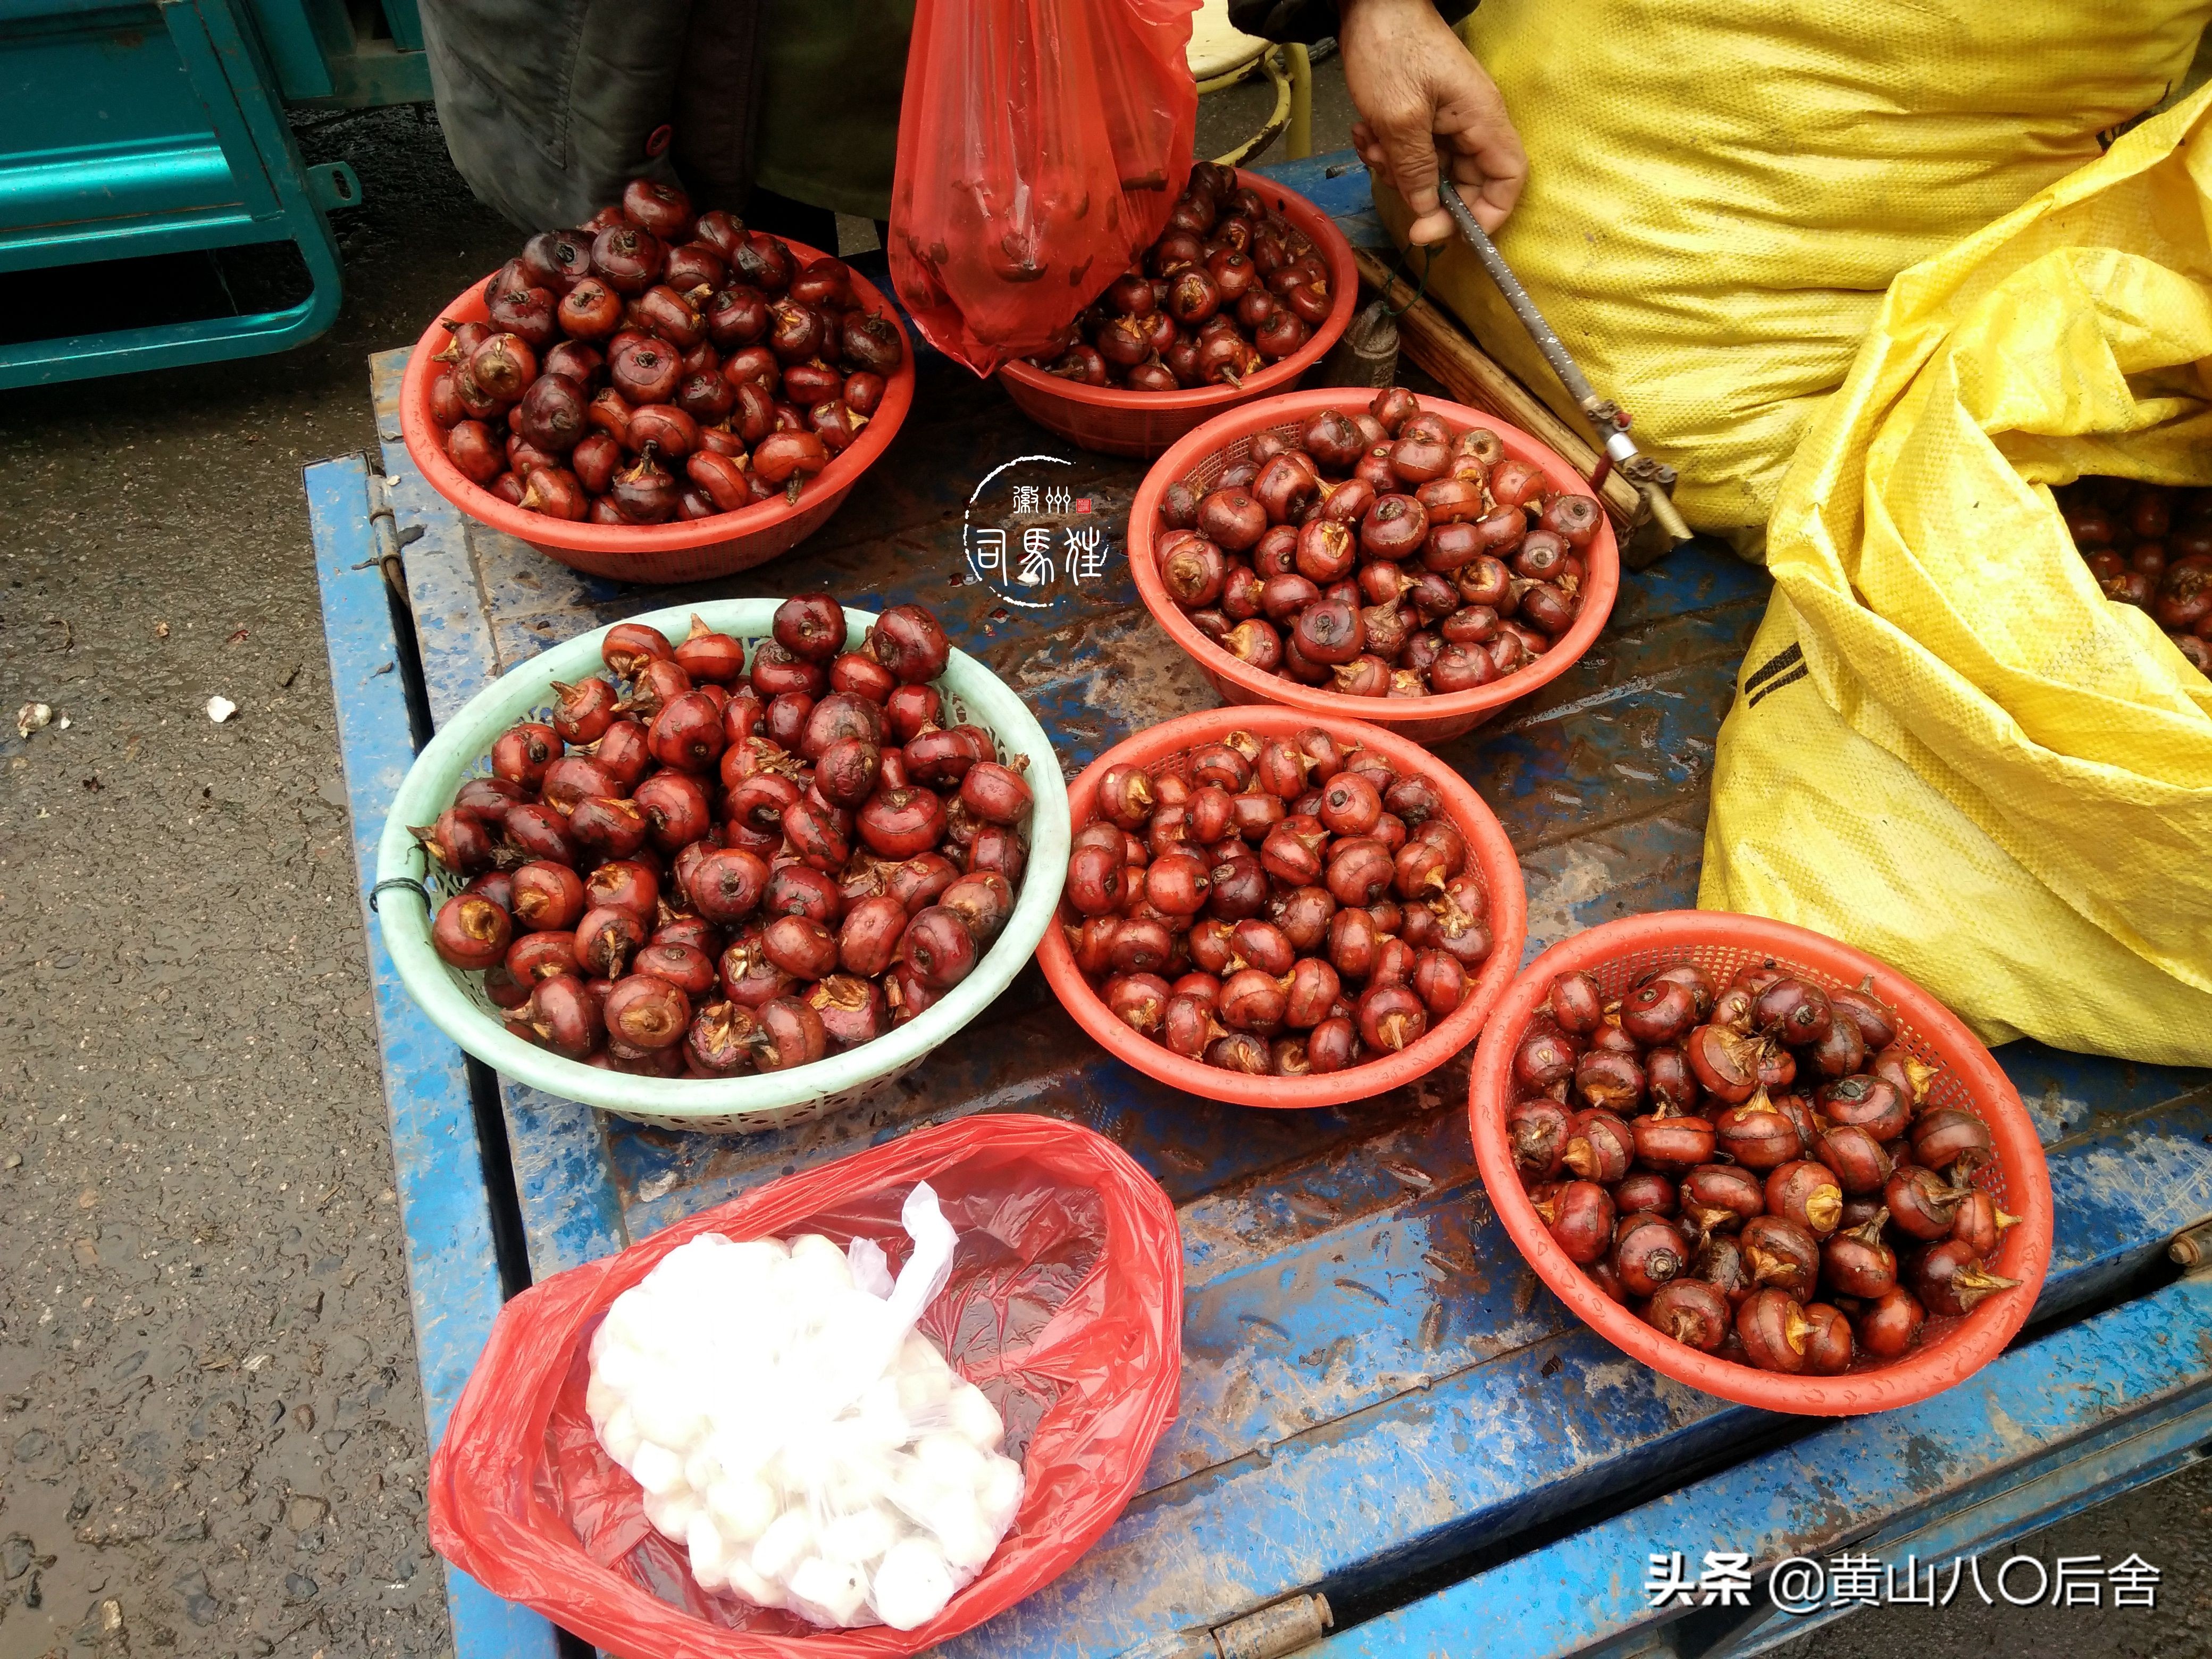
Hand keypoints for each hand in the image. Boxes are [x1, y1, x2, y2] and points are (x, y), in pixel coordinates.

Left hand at [1338, 0, 1525, 243]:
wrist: (1372, 5)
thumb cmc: (1392, 48)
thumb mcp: (1399, 117)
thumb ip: (1416, 170)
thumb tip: (1428, 213)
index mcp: (1482, 120)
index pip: (1508, 180)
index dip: (1487, 215)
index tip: (1449, 233)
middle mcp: (1472, 124)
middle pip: (1466, 184)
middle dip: (1424, 193)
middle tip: (1391, 182)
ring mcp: (1448, 121)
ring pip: (1431, 173)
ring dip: (1397, 172)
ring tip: (1373, 145)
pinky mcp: (1424, 117)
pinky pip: (1412, 154)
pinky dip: (1387, 154)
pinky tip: (1367, 134)